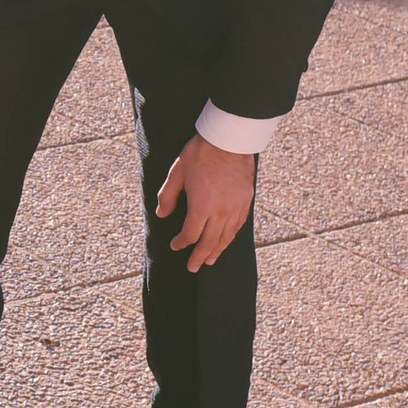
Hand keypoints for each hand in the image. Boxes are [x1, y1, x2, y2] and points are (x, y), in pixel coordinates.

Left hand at [155, 134, 254, 272]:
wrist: (230, 140)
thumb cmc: (200, 154)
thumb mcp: (177, 173)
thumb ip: (168, 196)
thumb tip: (161, 214)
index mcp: (201, 206)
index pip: (190, 234)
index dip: (181, 243)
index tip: (175, 246)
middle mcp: (220, 212)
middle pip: (210, 242)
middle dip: (199, 256)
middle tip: (193, 268)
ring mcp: (235, 208)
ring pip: (226, 237)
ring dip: (217, 250)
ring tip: (210, 260)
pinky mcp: (246, 201)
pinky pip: (238, 226)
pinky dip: (230, 237)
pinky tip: (225, 241)